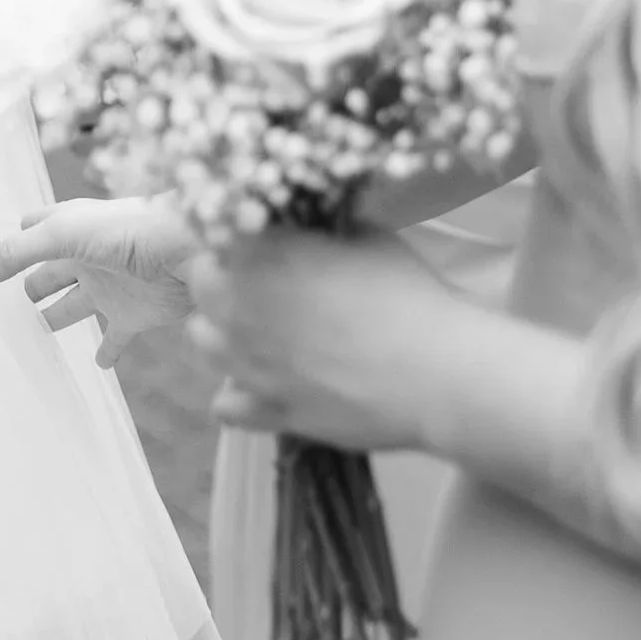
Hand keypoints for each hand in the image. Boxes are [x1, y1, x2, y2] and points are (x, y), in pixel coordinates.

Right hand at [0, 194, 195, 368]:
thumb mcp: (60, 235)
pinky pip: (115, 338)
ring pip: (74, 305)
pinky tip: (98, 365)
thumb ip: (13, 255)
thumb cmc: (125, 230)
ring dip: (57, 317)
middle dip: (29, 286)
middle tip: (2, 310)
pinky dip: (107, 351)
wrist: (190, 251)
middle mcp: (86, 257)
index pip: (31, 231)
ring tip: (35, 335)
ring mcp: (110, 287)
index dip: (14, 245)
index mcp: (68, 228)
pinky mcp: (134, 315)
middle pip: (48, 273)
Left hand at [186, 228, 468, 453]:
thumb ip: (317, 229)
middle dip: (223, 275)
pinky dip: (237, 391)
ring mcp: (247, 366)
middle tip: (260, 278)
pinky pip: (225, 403)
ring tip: (258, 328)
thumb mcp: (364, 235)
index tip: (257, 237)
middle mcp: (237, 310)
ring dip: (221, 329)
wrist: (440, 374)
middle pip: (200, 283)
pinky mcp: (268, 413)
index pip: (213, 232)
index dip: (235, 233)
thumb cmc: (407, 293)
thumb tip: (303, 225)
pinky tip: (265, 381)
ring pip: (201, 340)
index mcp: (257, 257)